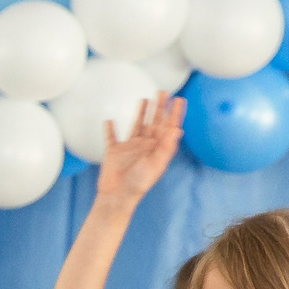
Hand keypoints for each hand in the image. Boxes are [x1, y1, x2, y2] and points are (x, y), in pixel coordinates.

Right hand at [96, 93, 184, 207]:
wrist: (117, 195)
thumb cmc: (139, 183)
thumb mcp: (156, 164)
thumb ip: (166, 146)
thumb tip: (177, 129)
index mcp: (157, 147)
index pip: (168, 126)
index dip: (175, 113)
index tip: (179, 99)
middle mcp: (145, 145)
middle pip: (154, 122)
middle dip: (159, 107)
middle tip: (163, 92)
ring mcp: (129, 147)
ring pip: (136, 125)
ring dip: (140, 113)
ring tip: (144, 100)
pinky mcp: (113, 151)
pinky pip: (111, 137)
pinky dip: (110, 129)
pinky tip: (109, 121)